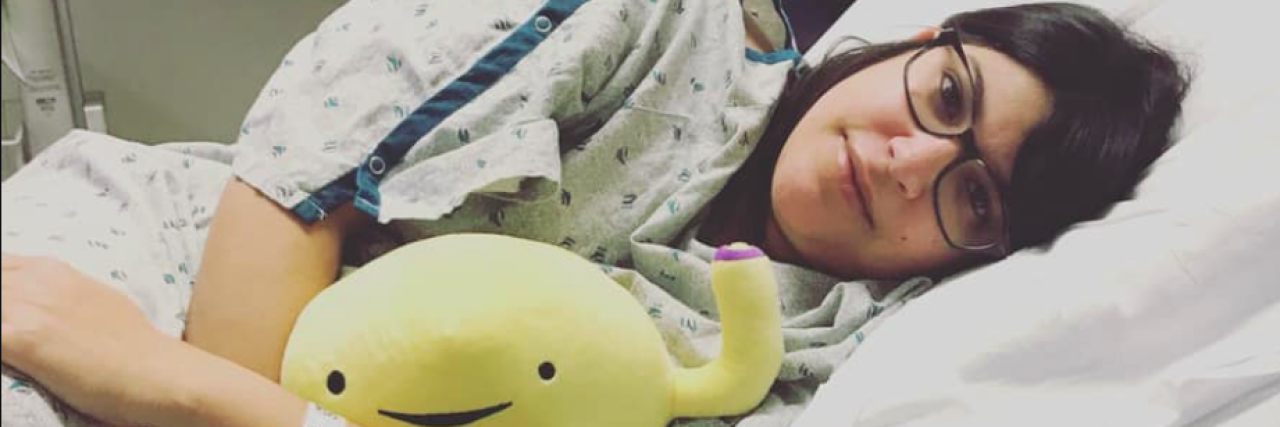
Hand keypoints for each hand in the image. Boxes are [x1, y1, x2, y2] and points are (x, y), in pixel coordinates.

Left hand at [1, 253, 186, 425]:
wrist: (153, 370)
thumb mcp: (92, 298)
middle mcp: (35, 281)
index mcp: (51, 269)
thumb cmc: (131, 343)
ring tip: (15, 342)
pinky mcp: (20, 339)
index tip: (8, 311)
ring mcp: (26, 308)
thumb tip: (35, 301)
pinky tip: (10, 355)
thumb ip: (55, 291)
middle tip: (12, 329)